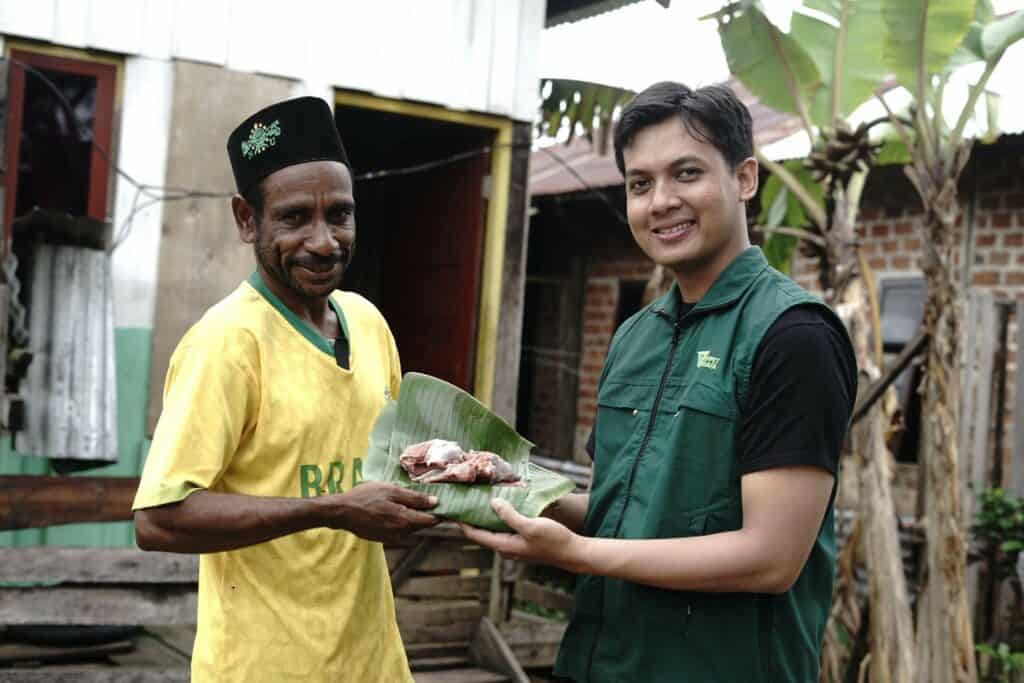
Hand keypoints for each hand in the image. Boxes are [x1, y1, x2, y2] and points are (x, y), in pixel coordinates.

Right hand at [322, 482, 438, 542]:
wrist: (342, 512)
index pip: (431, 521)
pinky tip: (392, 510)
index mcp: (405, 521)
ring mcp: (391, 538)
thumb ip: (414, 498)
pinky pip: (398, 531)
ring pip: (410, 528)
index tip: (442, 502)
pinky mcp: (383, 538)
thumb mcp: (391, 490)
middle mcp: (401, 533)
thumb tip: (435, 502)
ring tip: (405, 502)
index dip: (439, 512)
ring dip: (412, 518)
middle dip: (425, 514)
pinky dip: (400, 522)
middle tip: (424, 499)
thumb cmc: (366, 497)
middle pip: (421, 525)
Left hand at [459, 499, 585, 571]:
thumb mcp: (530, 525)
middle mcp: (505, 548)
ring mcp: (514, 546)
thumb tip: (492, 503)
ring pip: (493, 530)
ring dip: (487, 517)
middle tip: (465, 499)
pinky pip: (504, 529)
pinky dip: (500, 518)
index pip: (475, 534)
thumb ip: (510, 515)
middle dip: (472, 517)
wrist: (573, 552)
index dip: (462, 522)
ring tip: (481, 500)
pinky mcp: (522, 542)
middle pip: (481, 533)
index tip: (452, 508)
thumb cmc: (553, 540)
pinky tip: (503, 506)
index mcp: (504, 545)